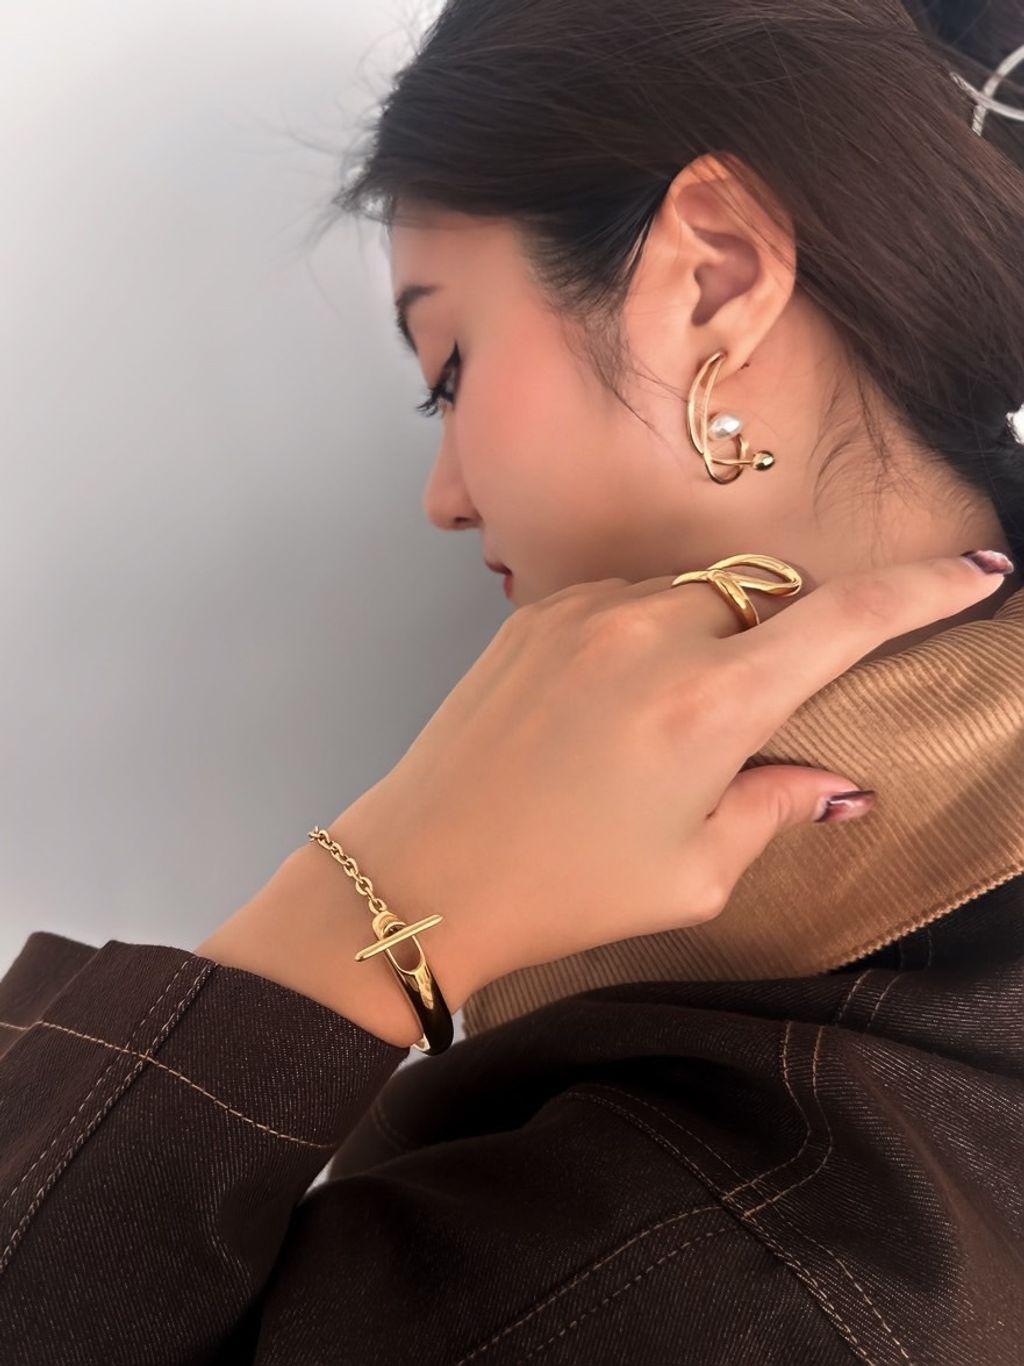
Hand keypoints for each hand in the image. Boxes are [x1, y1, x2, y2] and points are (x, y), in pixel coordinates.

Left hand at [325, 554, 1008, 1003]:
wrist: (423, 871)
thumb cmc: (562, 889)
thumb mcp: (694, 873)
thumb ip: (777, 808)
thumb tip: (836, 783)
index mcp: (710, 703)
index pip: (847, 619)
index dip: (924, 590)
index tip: (975, 570)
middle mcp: (652, 632)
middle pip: (765, 600)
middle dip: (775, 648)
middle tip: (732, 732)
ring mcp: (585, 612)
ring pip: (692, 596)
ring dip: (704, 643)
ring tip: (648, 734)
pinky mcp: (533, 614)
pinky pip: (624, 602)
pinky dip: (643, 639)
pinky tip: (602, 713)